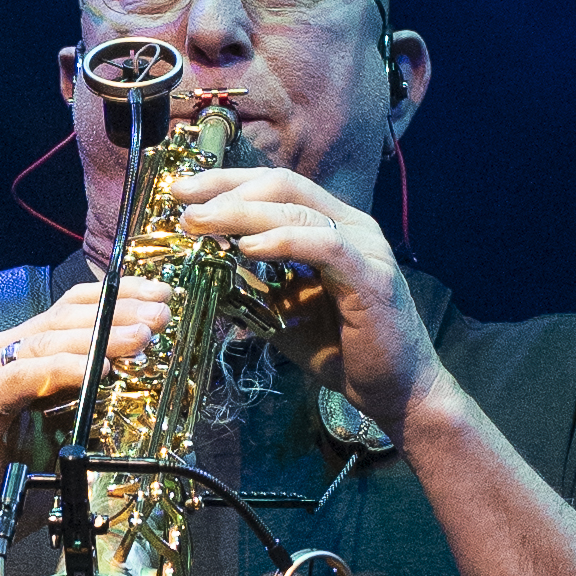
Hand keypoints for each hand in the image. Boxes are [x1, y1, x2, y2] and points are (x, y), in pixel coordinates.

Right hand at [0, 277, 172, 541]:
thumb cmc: (16, 481)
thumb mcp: (67, 427)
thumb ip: (89, 395)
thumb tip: (142, 367)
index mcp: (18, 352)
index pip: (71, 309)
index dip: (116, 296)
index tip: (161, 294)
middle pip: (64, 319)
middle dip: (119, 311)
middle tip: (162, 312)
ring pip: (48, 341)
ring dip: (101, 336)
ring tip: (142, 337)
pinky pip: (23, 377)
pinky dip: (63, 370)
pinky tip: (99, 369)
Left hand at [169, 166, 446, 438]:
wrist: (394, 392)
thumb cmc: (341, 352)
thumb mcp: (282, 314)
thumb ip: (252, 288)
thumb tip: (202, 272)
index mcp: (331, 227)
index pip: (276, 187)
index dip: (228, 183)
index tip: (182, 192)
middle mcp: (351, 226)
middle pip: (283, 185)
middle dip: (226, 189)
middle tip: (182, 200)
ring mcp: (364, 247)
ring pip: (298, 209)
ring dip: (242, 213)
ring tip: (200, 223)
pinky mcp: (371, 276)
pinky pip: (324, 245)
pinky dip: (282, 240)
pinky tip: (247, 248)